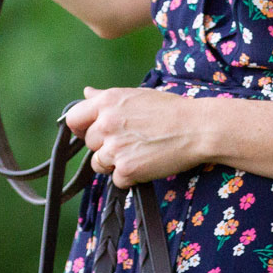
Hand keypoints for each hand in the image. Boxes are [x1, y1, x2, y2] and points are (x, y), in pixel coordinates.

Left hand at [63, 86, 205, 187]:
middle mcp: (106, 123)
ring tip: (140, 152)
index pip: (74, 119)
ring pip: (99, 164)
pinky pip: (117, 180)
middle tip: (131, 141)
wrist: (198, 128)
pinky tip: (147, 163)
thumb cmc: (171, 110)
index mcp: (107, 102)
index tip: (92, 132)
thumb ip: (107, 97)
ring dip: (116, 163)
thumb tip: (86, 93)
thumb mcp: (136, 95)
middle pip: (89, 144)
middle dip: (105, 146)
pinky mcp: (126, 169)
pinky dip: (130, 177)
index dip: (81, 128)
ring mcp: (114, 147)